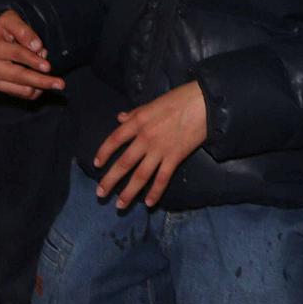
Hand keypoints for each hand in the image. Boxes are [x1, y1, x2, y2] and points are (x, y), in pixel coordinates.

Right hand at [0, 9, 63, 99]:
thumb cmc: (4, 30)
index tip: (48, 67)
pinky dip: (35, 90)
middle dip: (41, 81)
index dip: (33, 60)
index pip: (17, 54)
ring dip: (40, 82)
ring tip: (45, 71)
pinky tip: (41, 81)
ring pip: (22, 89)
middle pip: (19, 76)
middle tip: (60, 84)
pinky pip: (21, 94)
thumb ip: (24, 31)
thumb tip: (36, 47)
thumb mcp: (11, 20)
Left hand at [92, 81, 208, 209]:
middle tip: (100, 194)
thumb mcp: (153, 102)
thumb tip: (120, 118)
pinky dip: (155, 192)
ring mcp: (160, 150)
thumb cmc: (180, 98)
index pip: (114, 139)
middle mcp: (145, 138)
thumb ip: (136, 112)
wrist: (205, 103)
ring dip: (129, 192)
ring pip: (140, 175)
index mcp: (138, 122)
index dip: (104, 152)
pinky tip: (149, 203)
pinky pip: (163, 178)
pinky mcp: (175, 157)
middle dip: (110, 180)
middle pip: (124, 163)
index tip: (97, 164)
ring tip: (120, 205)